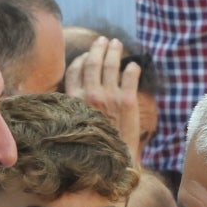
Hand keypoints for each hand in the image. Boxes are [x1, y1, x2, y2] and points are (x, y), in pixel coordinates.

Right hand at [63, 36, 141, 155]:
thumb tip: (74, 96)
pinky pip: (130, 77)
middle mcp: (90, 95)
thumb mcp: (73, 127)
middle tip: (104, 40)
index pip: (75, 70)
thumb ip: (73, 109)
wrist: (111, 166)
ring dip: (114, 51)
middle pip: (93, 62)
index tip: (87, 55)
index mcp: (74, 100)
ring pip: (111, 65)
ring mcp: (109, 96)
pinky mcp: (128, 101)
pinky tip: (134, 65)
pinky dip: (132, 68)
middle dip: (98, 48)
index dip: (82, 59)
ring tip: (117, 43)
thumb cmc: (91, 150)